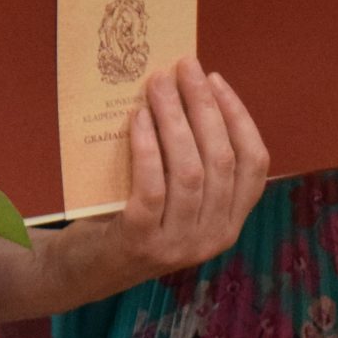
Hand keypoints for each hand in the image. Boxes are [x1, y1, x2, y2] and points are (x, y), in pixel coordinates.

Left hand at [45, 58, 268, 304]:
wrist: (84, 269)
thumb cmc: (131, 219)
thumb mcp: (174, 198)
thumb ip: (190, 160)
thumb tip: (186, 89)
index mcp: (230, 222)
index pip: (254, 164)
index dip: (238, 116)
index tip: (215, 80)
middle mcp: (214, 236)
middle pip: (221, 159)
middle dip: (204, 106)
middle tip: (184, 68)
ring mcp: (180, 244)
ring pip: (190, 171)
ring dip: (175, 119)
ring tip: (158, 84)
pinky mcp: (143, 242)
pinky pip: (153, 187)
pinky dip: (148, 148)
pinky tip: (139, 118)